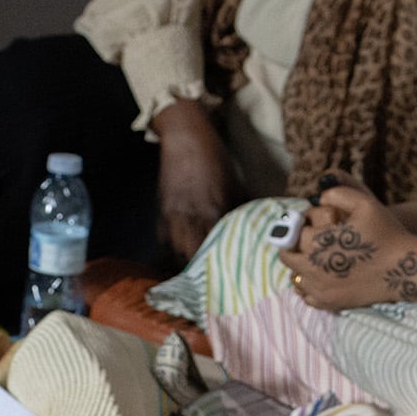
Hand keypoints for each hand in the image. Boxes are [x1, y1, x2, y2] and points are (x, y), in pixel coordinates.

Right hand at [152, 99, 232, 259]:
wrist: (186, 140)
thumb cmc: (215, 161)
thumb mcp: (236, 186)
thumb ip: (242, 211)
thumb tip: (255, 230)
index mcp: (213, 211)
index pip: (215, 248)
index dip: (220, 264)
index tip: (228, 274)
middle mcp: (190, 218)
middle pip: (191, 256)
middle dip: (200, 268)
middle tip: (211, 275)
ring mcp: (172, 216)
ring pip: (175, 252)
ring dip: (184, 262)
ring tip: (195, 269)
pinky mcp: (161, 212)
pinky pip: (163, 241)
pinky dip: (171, 250)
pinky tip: (180, 252)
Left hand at [279, 185, 416, 310]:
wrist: (403, 269)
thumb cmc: (386, 233)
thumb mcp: (364, 203)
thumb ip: (337, 194)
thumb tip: (318, 198)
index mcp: (317, 242)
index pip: (292, 230)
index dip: (302, 223)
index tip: (312, 223)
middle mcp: (312, 267)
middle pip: (287, 254)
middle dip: (295, 244)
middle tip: (312, 239)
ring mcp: (318, 288)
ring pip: (293, 275)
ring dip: (300, 264)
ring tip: (318, 256)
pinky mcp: (326, 303)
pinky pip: (305, 294)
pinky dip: (308, 284)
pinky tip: (322, 274)